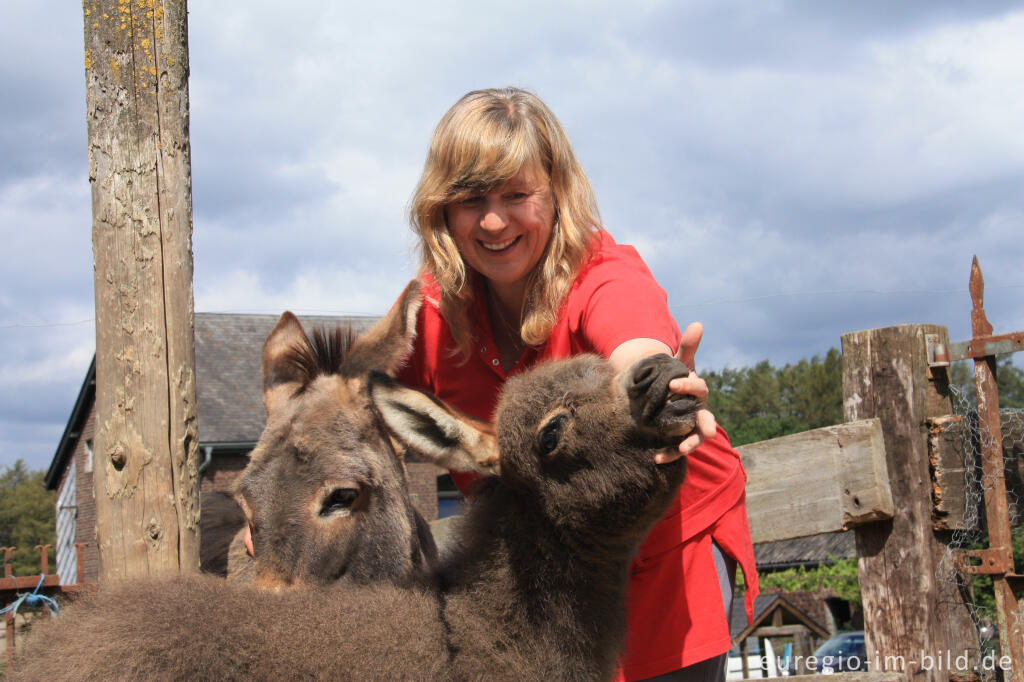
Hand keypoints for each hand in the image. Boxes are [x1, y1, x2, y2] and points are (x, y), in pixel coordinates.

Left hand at [654, 322, 716, 463]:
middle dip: (707, 424)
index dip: (688, 386)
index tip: (673, 384)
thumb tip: (698, 324)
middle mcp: (697, 411)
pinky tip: (656, 459)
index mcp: (696, 392)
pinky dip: (669, 455)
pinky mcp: (677, 440)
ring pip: (695, 438)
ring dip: (690, 445)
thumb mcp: (677, 362)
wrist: (662, 394)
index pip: (698, 388)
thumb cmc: (673, 377)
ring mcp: (688, 427)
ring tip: (683, 450)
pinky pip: (675, 449)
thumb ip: (687, 347)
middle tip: (707, 429)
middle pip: (706, 419)